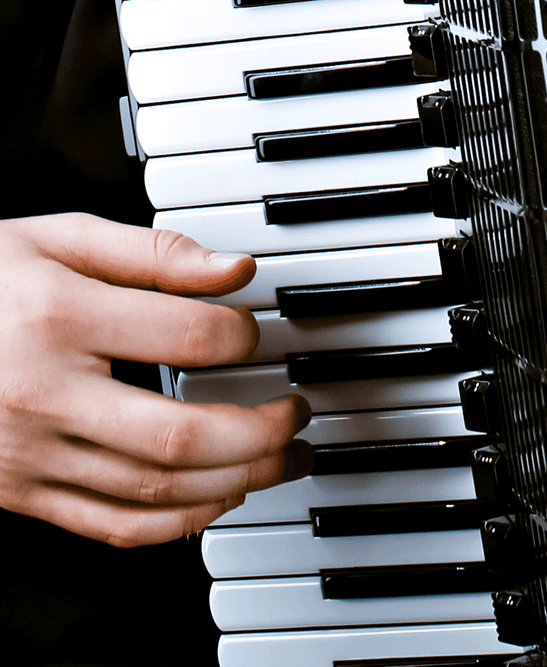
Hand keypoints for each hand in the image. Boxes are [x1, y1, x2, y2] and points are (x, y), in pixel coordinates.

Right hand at [0, 213, 311, 546]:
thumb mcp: (57, 239)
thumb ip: (154, 253)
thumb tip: (237, 269)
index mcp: (60, 317)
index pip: (189, 337)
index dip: (245, 335)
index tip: (258, 333)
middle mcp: (44, 393)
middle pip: (180, 434)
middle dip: (263, 431)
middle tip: (299, 414)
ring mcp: (28, 454)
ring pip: (154, 489)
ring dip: (239, 480)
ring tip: (283, 459)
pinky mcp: (19, 492)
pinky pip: (110, 526)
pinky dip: (177, 522)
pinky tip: (218, 498)